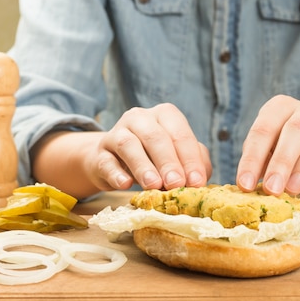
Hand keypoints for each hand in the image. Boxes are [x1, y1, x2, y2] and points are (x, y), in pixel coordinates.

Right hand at [91, 103, 210, 190]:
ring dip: (143, 166)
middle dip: (168, 161)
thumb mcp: (178, 156)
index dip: (190, 158)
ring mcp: (117, 133)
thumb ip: (195, 162)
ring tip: (154, 185)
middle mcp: (140, 118)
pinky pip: (106, 162)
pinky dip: (116, 174)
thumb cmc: (154, 158)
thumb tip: (200, 178)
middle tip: (177, 184)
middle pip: (155, 137)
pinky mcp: (100, 153)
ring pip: (128, 145)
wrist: (114, 161)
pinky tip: (125, 184)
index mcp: (164, 115)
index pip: (180, 133)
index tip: (196, 182)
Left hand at [236, 95, 299, 195]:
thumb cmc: (292, 150)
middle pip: (295, 129)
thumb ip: (260, 162)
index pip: (263, 129)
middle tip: (271, 189)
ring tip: (294, 189)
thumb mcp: (271, 152)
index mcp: (280, 107)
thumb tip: (247, 184)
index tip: (245, 184)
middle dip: (281, 161)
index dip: (252, 157)